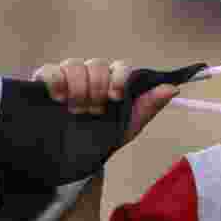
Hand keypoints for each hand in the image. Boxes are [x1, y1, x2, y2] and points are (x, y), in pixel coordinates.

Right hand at [31, 58, 180, 145]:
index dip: (119, 78)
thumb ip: (150, 105)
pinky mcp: (46, 81)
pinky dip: (55, 80)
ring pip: (74, 65)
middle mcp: (92, 74)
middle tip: (94, 111)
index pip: (120, 66)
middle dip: (97, 89)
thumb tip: (174, 88)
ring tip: (76, 111)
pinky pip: (49, 70)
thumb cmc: (106, 136)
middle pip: (97, 65)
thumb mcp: (129, 125)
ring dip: (78, 88)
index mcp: (114, 80)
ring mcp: (69, 76)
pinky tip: (59, 98)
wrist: (76, 155)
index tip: (116, 97)